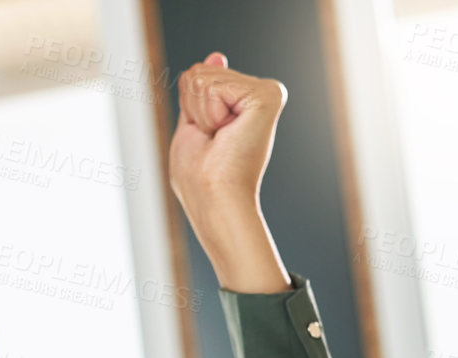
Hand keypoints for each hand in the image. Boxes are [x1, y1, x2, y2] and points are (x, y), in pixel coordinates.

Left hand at [168, 52, 291, 292]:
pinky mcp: (268, 95)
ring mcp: (266, 92)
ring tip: (221, 139)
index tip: (209, 139)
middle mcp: (260, 93)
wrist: (216, 200)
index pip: (196, 78)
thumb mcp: (193, 127)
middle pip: (197, 72)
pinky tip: (228, 133)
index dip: (188, 110)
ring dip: (200, 115)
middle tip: (214, 141)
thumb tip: (216, 56)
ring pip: (202, 77)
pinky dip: (209, 114)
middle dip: (193, 110)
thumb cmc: (201, 178)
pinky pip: (214, 85)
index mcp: (243, 101)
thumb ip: (201, 94)